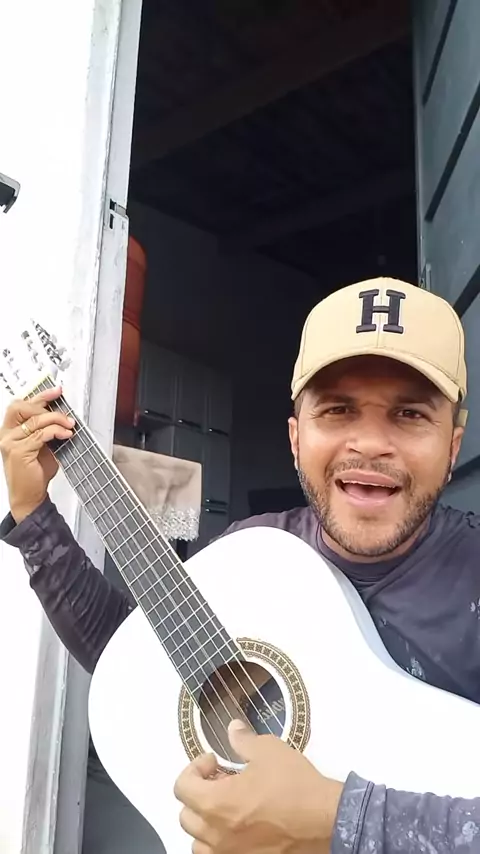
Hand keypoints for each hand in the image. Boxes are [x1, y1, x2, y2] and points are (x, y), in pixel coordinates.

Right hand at [0, 387, 73, 522]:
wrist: (28, 497)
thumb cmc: (35, 473)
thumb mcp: (43, 446)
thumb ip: (47, 431)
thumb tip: (64, 416)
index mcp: (10, 430)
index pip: (21, 405)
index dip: (40, 396)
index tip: (57, 392)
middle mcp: (6, 434)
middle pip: (22, 407)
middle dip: (46, 405)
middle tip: (65, 413)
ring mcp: (10, 443)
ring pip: (35, 420)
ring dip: (57, 420)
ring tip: (69, 425)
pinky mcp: (19, 451)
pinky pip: (41, 435)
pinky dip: (56, 432)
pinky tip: (66, 435)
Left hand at [174, 720, 343, 853]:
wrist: (325, 820)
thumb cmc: (296, 787)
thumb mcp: (268, 750)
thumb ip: (243, 740)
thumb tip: (233, 729)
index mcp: (216, 804)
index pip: (182, 787)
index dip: (195, 768)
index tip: (214, 762)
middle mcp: (217, 834)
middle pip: (186, 815)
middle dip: (199, 793)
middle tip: (221, 781)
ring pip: (198, 841)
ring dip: (205, 822)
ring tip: (226, 807)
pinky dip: (218, 843)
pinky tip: (237, 828)